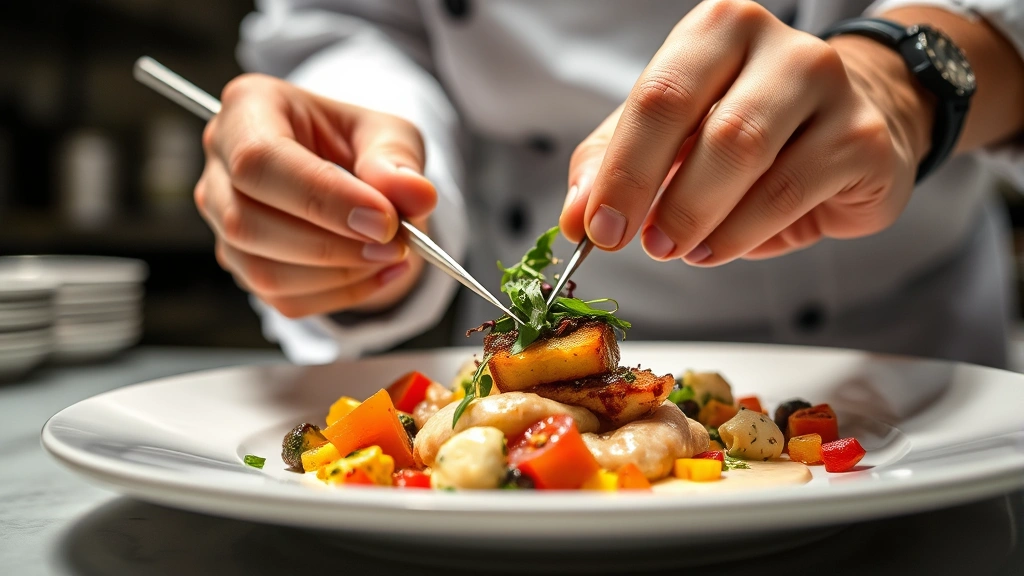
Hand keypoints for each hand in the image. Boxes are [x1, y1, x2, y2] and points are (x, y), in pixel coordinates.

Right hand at [196, 74, 434, 317]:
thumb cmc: (362, 146)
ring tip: (391, 256)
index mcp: (248, 108)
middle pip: (248, 222)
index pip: (261, 160)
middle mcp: (220, 163)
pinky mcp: (242, 263)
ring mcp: (222, 219)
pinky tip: (378, 273)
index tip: (384, 220)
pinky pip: (282, 298)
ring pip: (262, 270)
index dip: (323, 198)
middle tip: (396, 244)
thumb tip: (415, 193)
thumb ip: (399, 159)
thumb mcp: (390, 133)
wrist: (356, 181)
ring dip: (337, 274)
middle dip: (332, 245)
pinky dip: (339, 294)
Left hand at [560, 0, 934, 264]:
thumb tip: (578, 215)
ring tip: (677, 248)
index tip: (597, 227)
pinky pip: (790, 193)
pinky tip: (716, 247)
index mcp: (717, 31)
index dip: (624, 170)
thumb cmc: (741, 129)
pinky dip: (742, 233)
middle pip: (711, 128)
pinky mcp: (861, 137)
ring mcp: (829, 88)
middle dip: (665, 199)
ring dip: (701, 219)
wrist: (842, 129)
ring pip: (751, 161)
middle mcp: (778, 46)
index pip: (659, 98)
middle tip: (642, 245)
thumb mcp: (666, 138)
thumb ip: (615, 166)